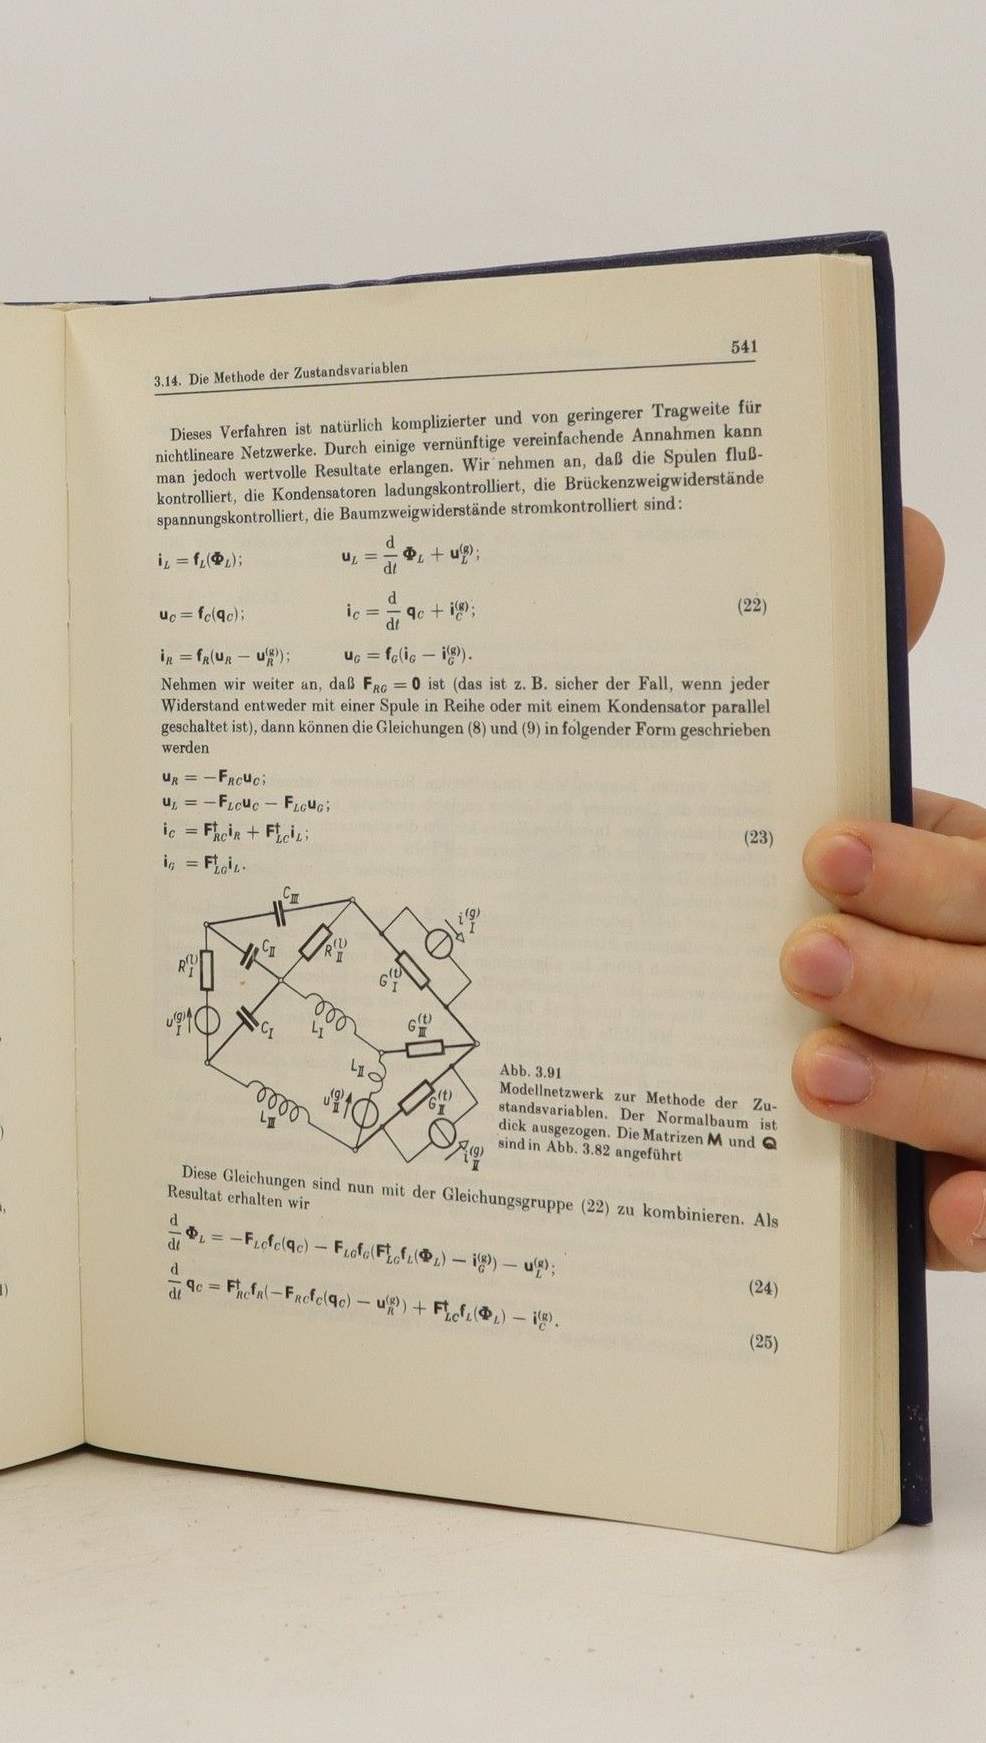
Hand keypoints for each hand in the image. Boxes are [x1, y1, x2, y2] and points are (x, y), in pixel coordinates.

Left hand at [783, 509, 985, 1267]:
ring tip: (814, 1074)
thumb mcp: (900, 833)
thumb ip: (880, 708)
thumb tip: (905, 528)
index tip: (820, 853)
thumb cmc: (912, 921)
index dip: (925, 869)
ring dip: (927, 1089)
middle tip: (798, 958)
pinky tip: (940, 1214)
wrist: (944, 1046)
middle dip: (912, 971)